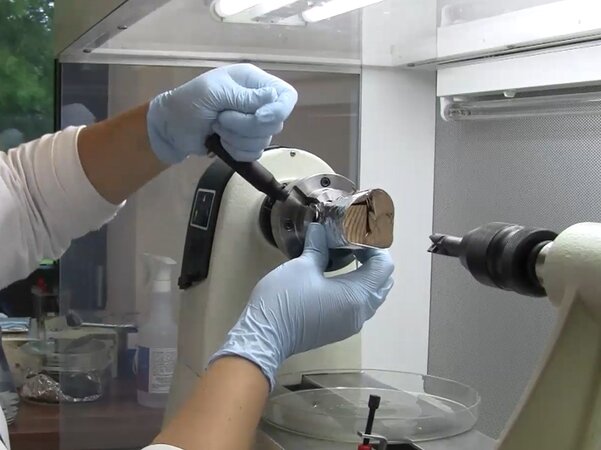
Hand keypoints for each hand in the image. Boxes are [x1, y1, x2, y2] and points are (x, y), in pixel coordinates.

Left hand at [147, 64, 297, 163]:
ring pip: (264, 141)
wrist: (171, 128)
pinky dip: (236, 151)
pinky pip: (254, 153)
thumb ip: (244, 96)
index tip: (260, 117)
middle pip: (275, 123)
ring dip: (236, 138)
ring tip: (217, 128)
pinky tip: (221, 141)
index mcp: (253, 82)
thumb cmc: (188, 102)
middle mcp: (259, 102)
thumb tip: (273, 97)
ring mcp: (253, 124)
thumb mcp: (214, 93)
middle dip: (246, 126)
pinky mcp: (246, 143)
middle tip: (221, 118)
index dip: (278, 109)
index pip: (286, 96)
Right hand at [210, 223, 394, 388]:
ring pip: (372, 297)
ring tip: (347, 258)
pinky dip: (357, 290)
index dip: (375, 248)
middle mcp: (360, 312)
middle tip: (354, 245)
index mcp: (357, 296)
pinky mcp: (339, 329)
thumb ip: (318, 247)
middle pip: (382, 283)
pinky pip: (359, 306)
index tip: (357, 236)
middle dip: (373, 261)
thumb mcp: (303, 266)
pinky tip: (338, 278)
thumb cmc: (285, 299)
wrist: (264, 336)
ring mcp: (350, 324)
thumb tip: (320, 229)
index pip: (383, 267)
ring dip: (366, 277)